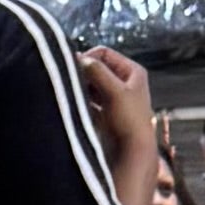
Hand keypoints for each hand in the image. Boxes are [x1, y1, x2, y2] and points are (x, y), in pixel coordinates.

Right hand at [79, 44, 157, 204]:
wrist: (133, 151)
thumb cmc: (130, 121)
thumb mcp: (115, 91)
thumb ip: (98, 72)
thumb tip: (80, 59)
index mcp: (133, 71)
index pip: (104, 53)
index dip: (88, 58)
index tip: (74, 68)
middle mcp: (125, 81)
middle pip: (97, 68)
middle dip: (83, 74)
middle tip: (71, 81)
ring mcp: (116, 96)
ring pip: (92, 83)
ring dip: (82, 87)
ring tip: (73, 93)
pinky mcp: (107, 110)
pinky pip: (90, 99)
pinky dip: (83, 100)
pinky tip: (76, 105)